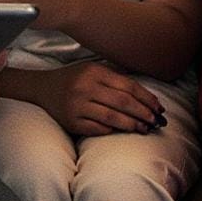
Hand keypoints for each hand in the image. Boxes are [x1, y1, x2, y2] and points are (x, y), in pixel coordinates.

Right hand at [34, 61, 165, 139]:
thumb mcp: (94, 70)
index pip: (128, 86)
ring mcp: (77, 106)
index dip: (147, 98)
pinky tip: (121, 130)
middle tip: (156, 121)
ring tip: (145, 128)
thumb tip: (147, 98)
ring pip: (112, 118)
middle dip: (144, 113)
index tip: (158, 107)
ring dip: (132, 125)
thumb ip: (116, 79)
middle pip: (123, 102)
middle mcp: (85, 87)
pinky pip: (97, 129)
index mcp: (95, 72)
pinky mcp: (71, 122)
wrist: (43, 88)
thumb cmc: (75, 78)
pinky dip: (112, 130)